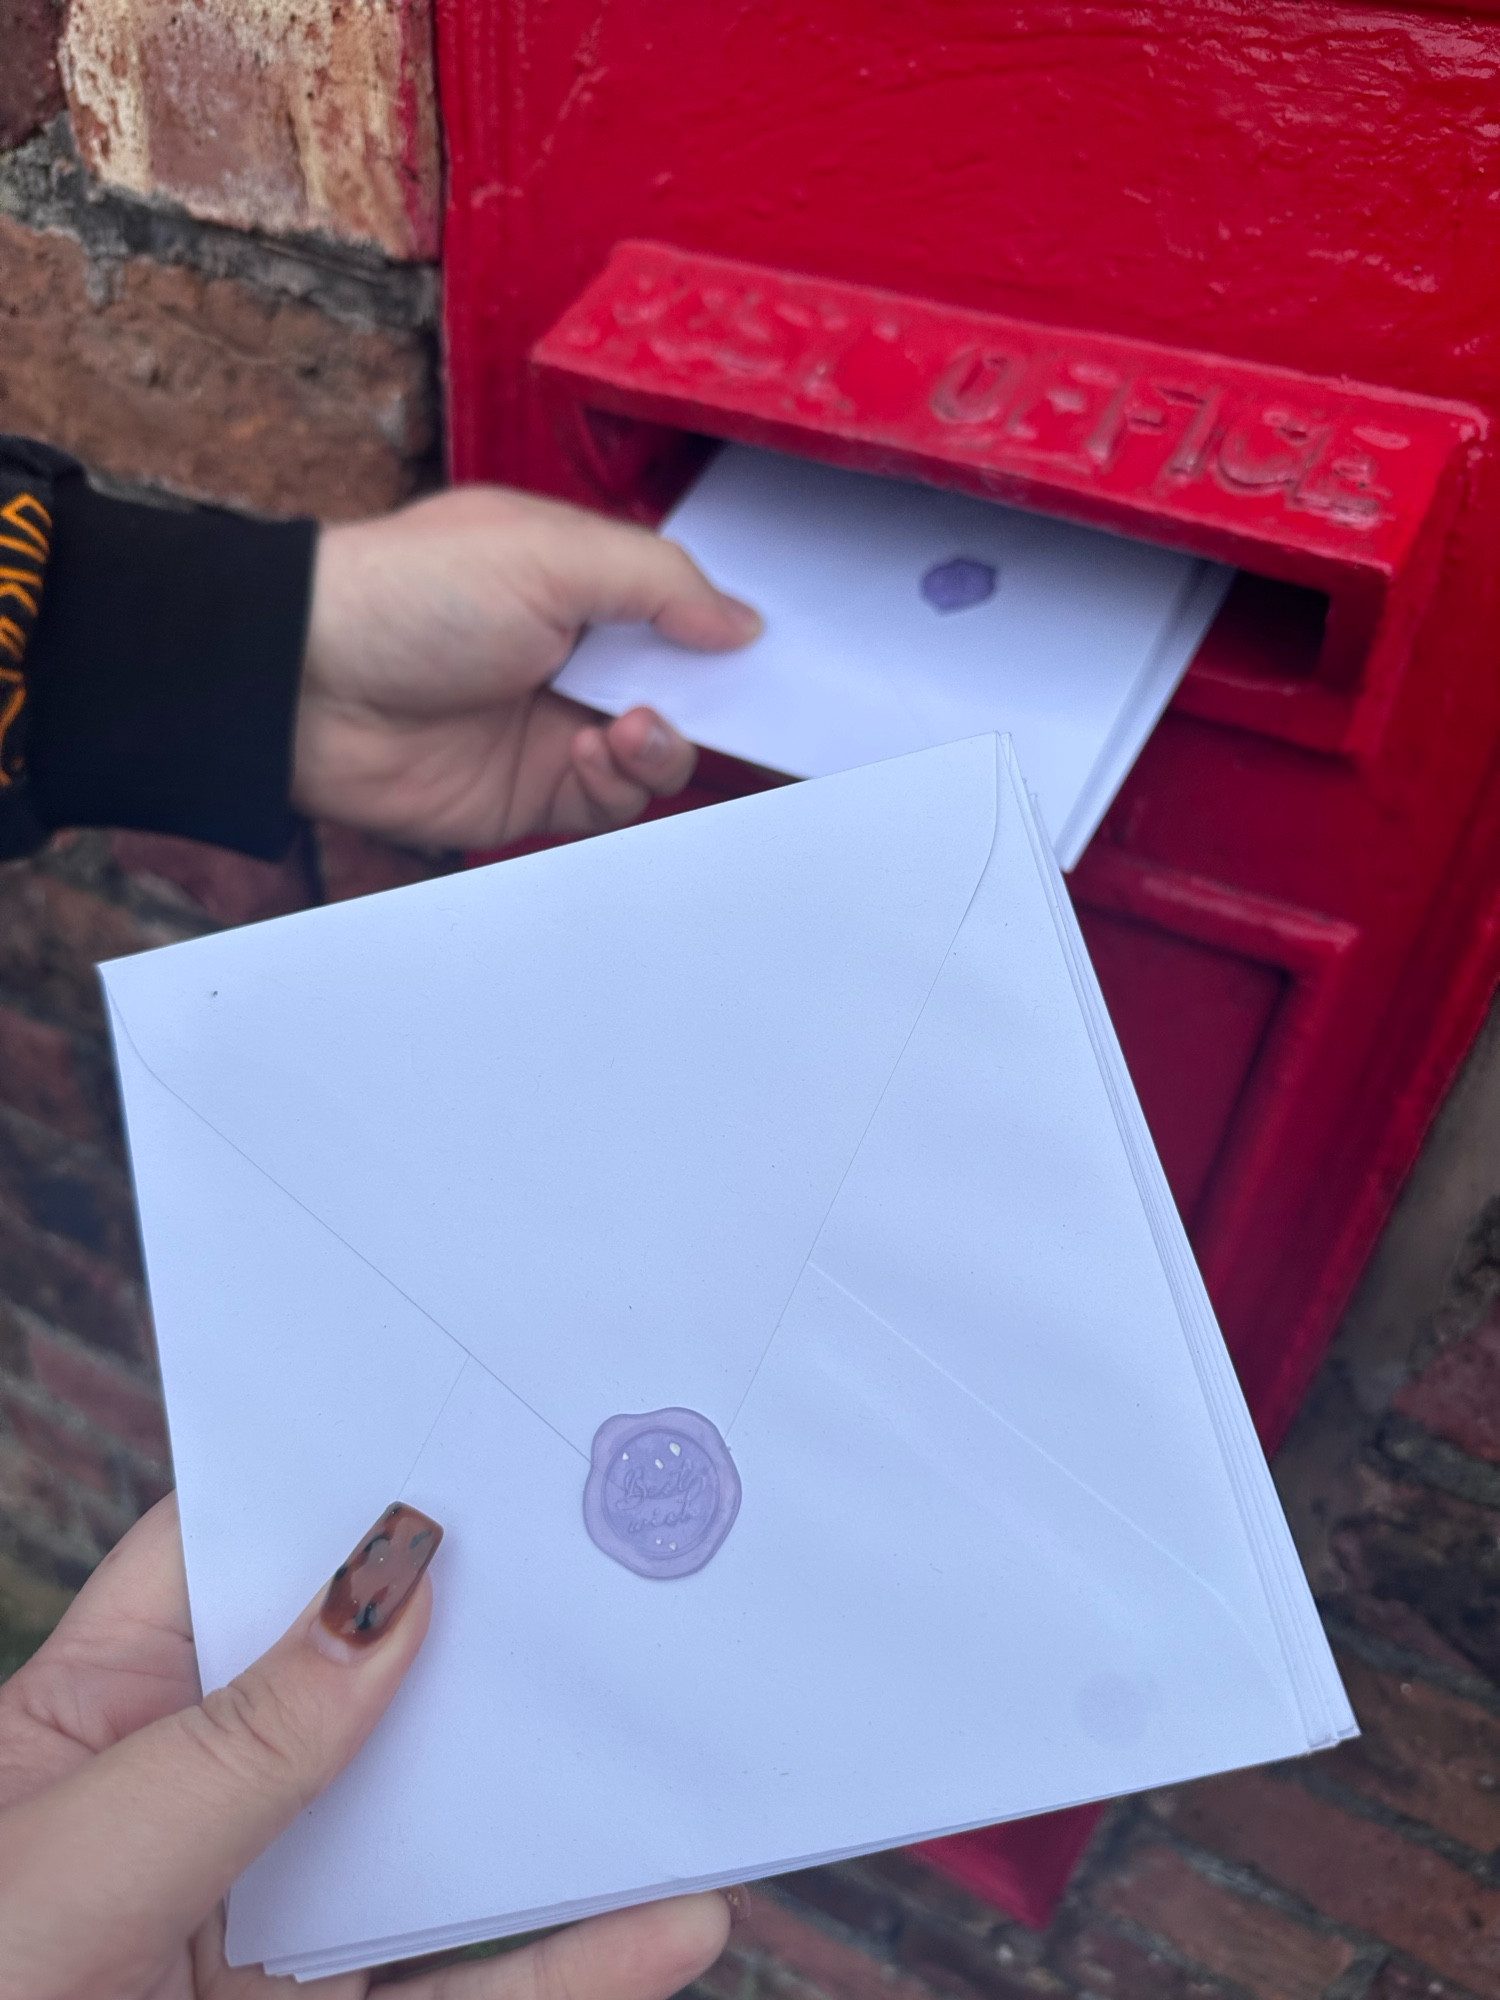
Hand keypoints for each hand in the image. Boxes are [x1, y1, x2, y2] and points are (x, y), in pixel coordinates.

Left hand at [0, 1495, 734, 1998]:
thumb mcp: (67, 1866)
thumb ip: (236, 1748)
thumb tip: (390, 1593)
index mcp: (105, 1713)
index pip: (240, 1556)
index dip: (346, 1487)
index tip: (472, 1430)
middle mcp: (205, 1804)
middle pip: (377, 1684)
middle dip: (496, 1629)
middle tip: (627, 1562)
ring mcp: (275, 1930)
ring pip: (446, 1843)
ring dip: (569, 1804)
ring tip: (690, 1745)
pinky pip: (474, 1994)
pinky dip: (576, 1964)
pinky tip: (673, 1926)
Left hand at [294, 485, 760, 848]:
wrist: (308, 684)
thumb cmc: (415, 593)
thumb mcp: (551, 553)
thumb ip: (659, 583)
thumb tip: (742, 624)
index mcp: (577, 581)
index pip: (675, 610)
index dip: (719, 632)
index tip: (761, 653)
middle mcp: (571, 654)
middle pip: (677, 688)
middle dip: (706, 698)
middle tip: (718, 700)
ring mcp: (551, 727)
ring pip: (653, 755)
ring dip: (661, 745)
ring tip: (629, 726)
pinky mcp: (528, 794)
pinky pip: (608, 804)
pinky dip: (619, 783)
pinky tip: (589, 750)